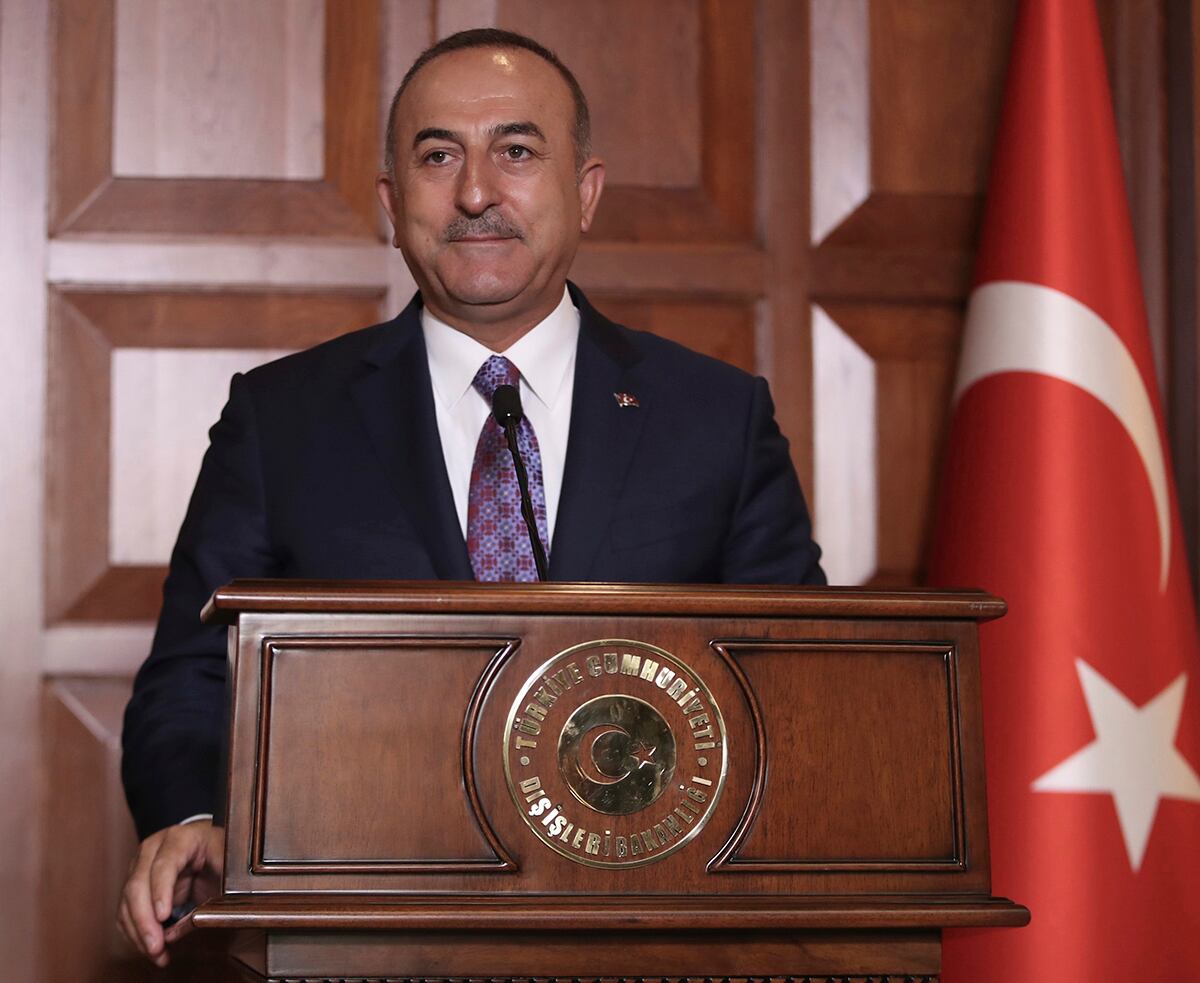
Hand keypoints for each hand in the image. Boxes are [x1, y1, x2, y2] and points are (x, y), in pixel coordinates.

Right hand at [117, 820, 224, 966]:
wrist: (204, 843)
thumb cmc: (216, 850)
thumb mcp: (227, 859)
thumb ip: (222, 880)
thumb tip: (211, 911)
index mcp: (179, 838)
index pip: (164, 864)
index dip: (161, 891)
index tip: (163, 916)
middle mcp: (152, 849)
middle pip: (137, 885)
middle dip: (144, 920)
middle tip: (156, 946)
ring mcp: (139, 866)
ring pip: (127, 902)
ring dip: (138, 932)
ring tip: (156, 953)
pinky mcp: (134, 885)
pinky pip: (126, 912)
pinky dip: (135, 932)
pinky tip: (149, 947)